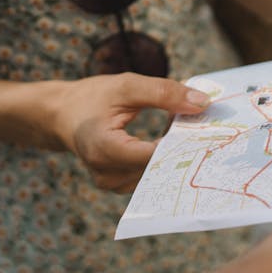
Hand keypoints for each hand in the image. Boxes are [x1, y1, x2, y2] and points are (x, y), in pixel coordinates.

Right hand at [33, 73, 210, 192]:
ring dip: (175, 152)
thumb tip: (203, 102)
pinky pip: (150, 175)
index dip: (184, 142)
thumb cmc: (92, 98)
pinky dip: (164, 158)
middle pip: (160, 167)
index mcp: (105, 150)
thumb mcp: (127, 86)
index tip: (209, 127)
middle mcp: (108, 175)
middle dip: (184, 147)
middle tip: (209, 127)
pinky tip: (174, 140)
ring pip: (158, 174)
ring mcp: (113, 185)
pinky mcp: (120, 186)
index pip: (157, 155)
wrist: (62, 115)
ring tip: (187, 128)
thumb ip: (164, 93)